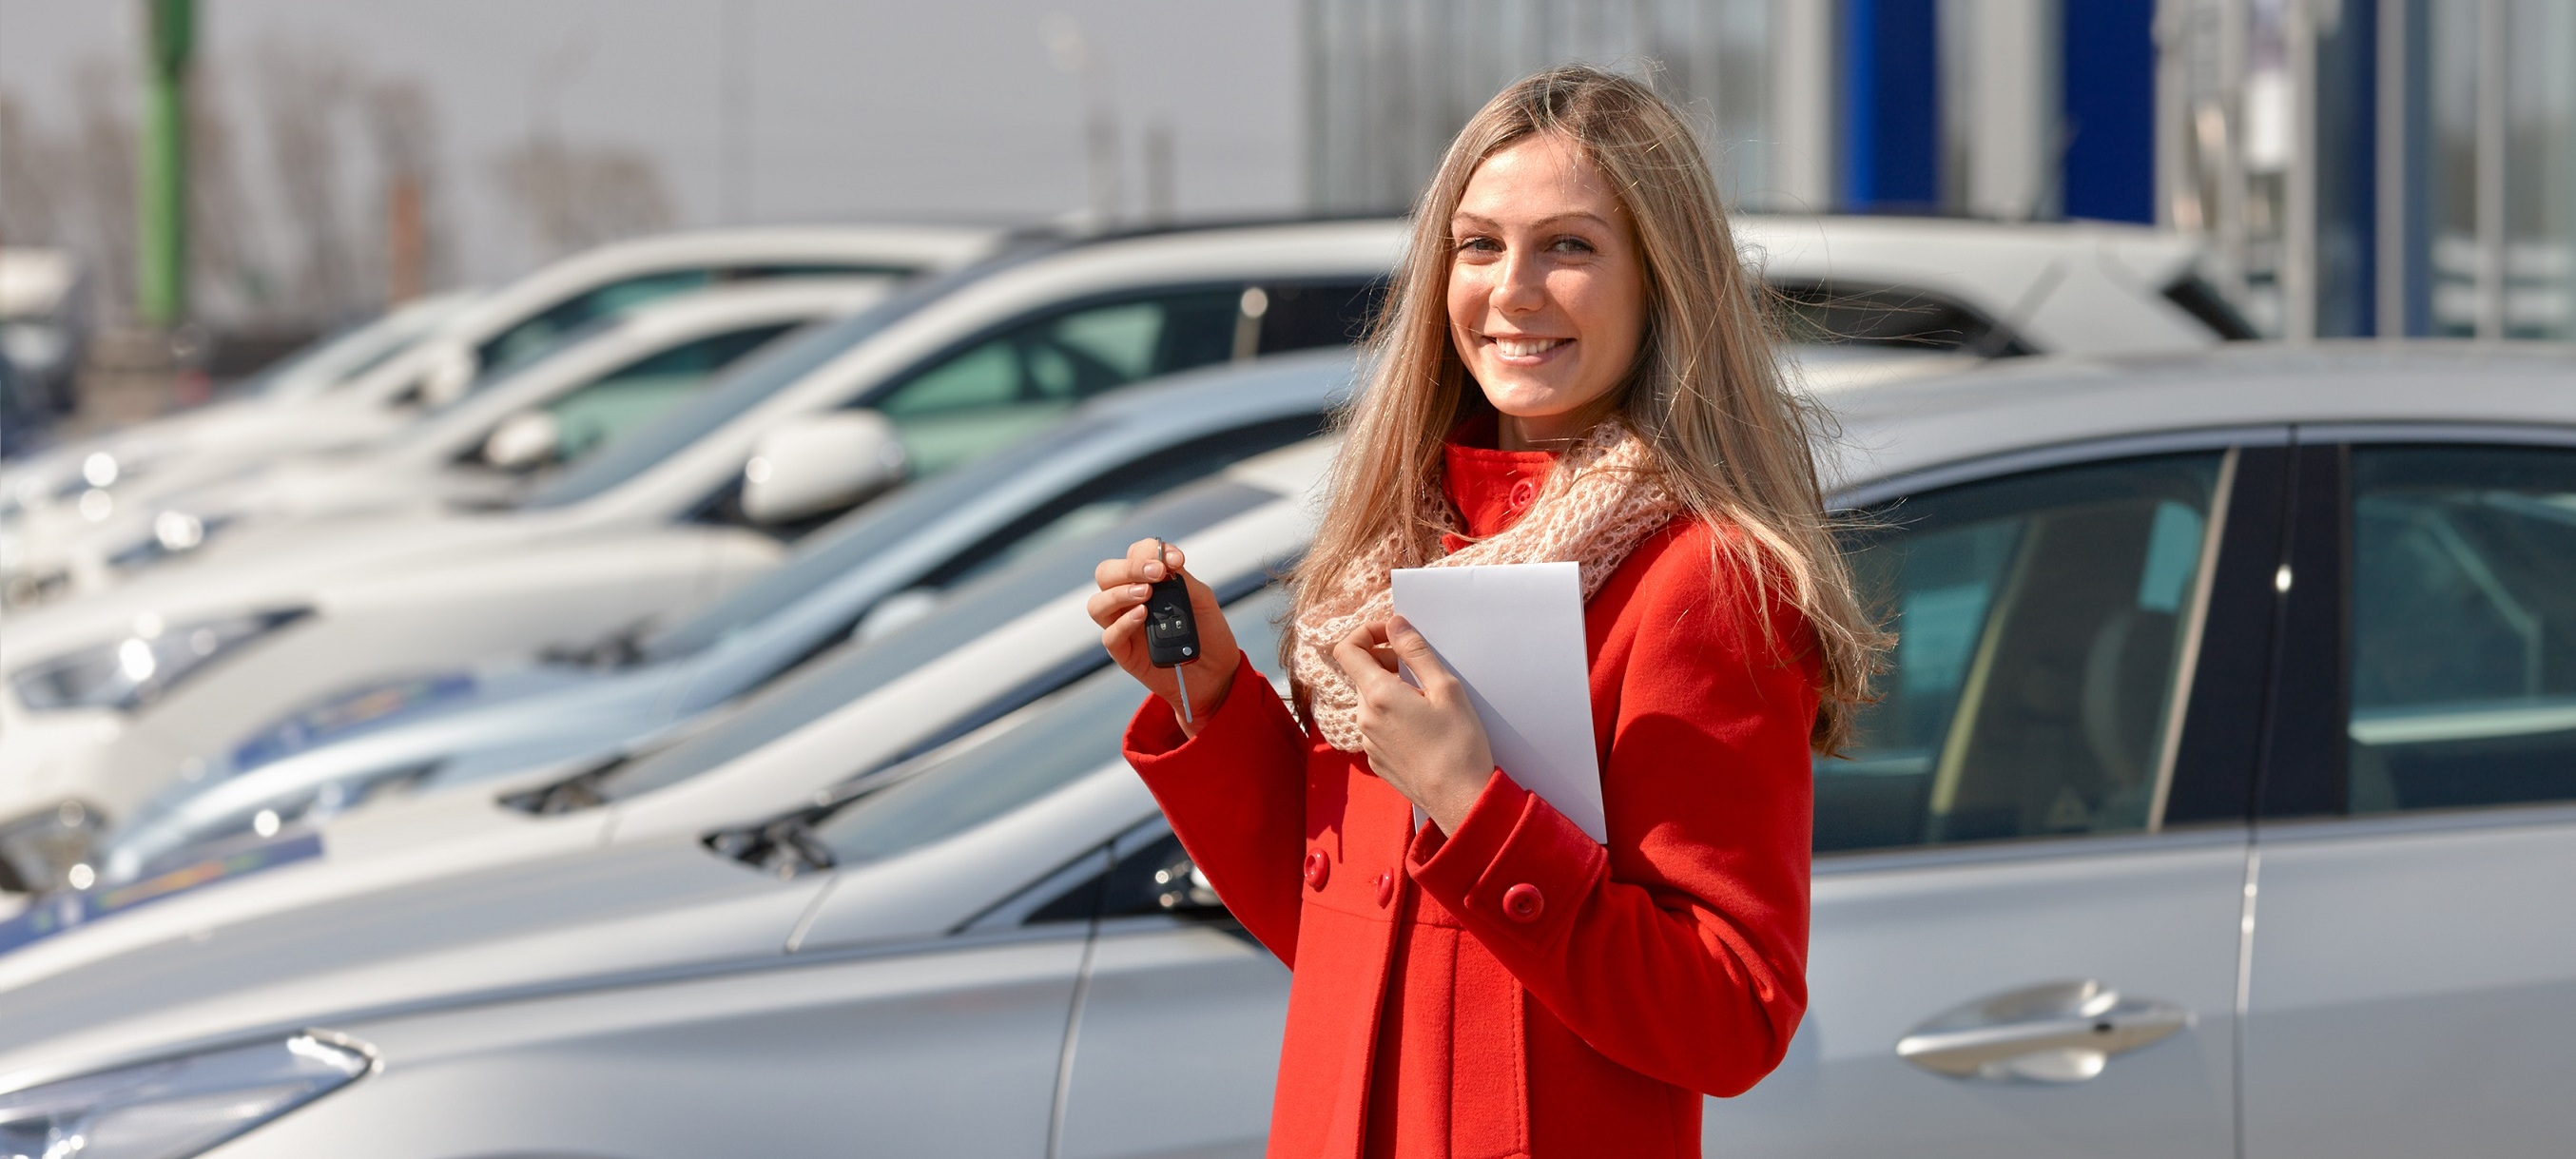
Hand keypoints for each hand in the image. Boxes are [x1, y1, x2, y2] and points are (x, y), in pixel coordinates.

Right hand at [1088, 538, 1239, 735]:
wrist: (1216, 672)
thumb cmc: (1207, 632)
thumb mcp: (1202, 600)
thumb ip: (1182, 580)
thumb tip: (1165, 562)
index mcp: (1147, 580)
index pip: (1135, 554)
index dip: (1150, 551)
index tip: (1176, 560)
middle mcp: (1129, 599)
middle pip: (1106, 574)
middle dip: (1129, 568)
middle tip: (1156, 573)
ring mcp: (1123, 626)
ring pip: (1098, 603)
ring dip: (1120, 593)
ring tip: (1146, 593)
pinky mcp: (1123, 652)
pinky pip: (1110, 635)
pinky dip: (1124, 622)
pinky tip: (1143, 615)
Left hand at [1331, 616, 1493, 833]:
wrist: (1460, 800)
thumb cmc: (1459, 744)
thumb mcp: (1445, 688)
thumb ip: (1415, 651)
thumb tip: (1394, 623)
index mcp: (1377, 695)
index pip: (1347, 649)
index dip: (1367, 633)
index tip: (1393, 635)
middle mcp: (1364, 718)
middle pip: (1361, 674)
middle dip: (1385, 662)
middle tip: (1419, 669)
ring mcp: (1367, 742)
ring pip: (1370, 701)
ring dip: (1390, 690)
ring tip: (1425, 701)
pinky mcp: (1376, 760)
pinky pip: (1376, 726)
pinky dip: (1392, 716)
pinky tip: (1422, 728)